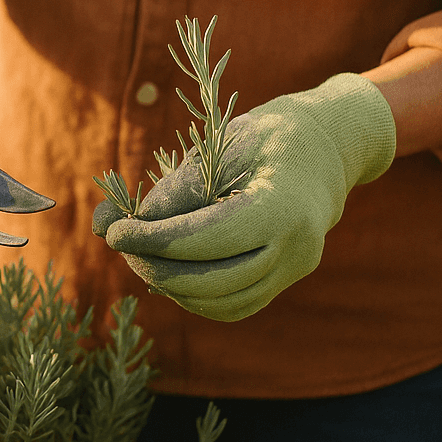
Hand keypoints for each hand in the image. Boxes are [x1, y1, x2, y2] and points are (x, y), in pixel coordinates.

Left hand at [93, 74, 394, 320]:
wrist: (328, 146)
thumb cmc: (268, 137)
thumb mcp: (223, 145)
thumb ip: (175, 188)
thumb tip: (113, 230)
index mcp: (283, 207)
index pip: (207, 240)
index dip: (155, 241)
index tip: (115, 233)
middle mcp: (297, 248)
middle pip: (215, 281)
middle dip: (158, 268)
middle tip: (122, 246)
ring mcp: (296, 269)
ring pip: (225, 302)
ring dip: (174, 288)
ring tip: (142, 258)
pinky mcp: (288, 279)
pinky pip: (238, 305)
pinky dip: (198, 298)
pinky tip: (170, 273)